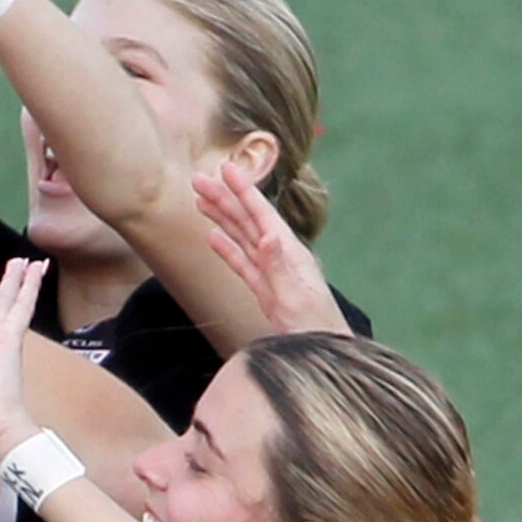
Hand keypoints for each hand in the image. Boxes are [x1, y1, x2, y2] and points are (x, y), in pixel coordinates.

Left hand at [0, 257, 46, 468]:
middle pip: (3, 314)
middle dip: (10, 292)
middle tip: (19, 271)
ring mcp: (6, 348)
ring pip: (13, 305)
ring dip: (20, 282)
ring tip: (29, 262)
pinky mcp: (11, 343)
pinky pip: (21, 308)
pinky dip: (28, 288)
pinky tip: (35, 270)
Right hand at [194, 161, 349, 335]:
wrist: (324, 352)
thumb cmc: (315, 327)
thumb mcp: (295, 297)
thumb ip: (278, 267)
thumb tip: (267, 235)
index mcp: (289, 253)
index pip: (262, 215)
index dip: (244, 192)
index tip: (226, 169)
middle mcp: (280, 256)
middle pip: (247, 222)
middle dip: (224, 199)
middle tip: (197, 181)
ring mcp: (271, 272)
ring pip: (241, 238)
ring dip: (221, 218)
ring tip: (200, 201)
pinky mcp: (264, 289)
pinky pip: (242, 263)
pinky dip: (227, 249)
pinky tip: (213, 237)